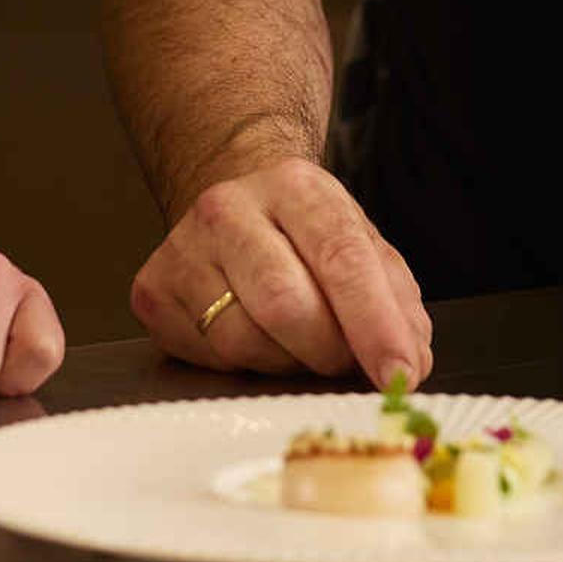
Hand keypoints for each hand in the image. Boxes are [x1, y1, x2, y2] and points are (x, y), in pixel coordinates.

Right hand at [128, 157, 430, 384]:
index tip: (399, 375)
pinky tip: (257, 339)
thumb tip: (409, 364)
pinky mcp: (153, 290)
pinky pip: (210, 357)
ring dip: (288, 363)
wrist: (233, 208)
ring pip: (244, 340)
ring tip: (298, 343)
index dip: (375, 324)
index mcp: (296, 187)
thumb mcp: (360, 246)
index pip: (341, 258)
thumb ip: (395, 302)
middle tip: (345, 361)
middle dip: (329, 351)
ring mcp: (183, 248)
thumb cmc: (303, 235)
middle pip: (286, 304)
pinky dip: (247, 365)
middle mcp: (229, 208)